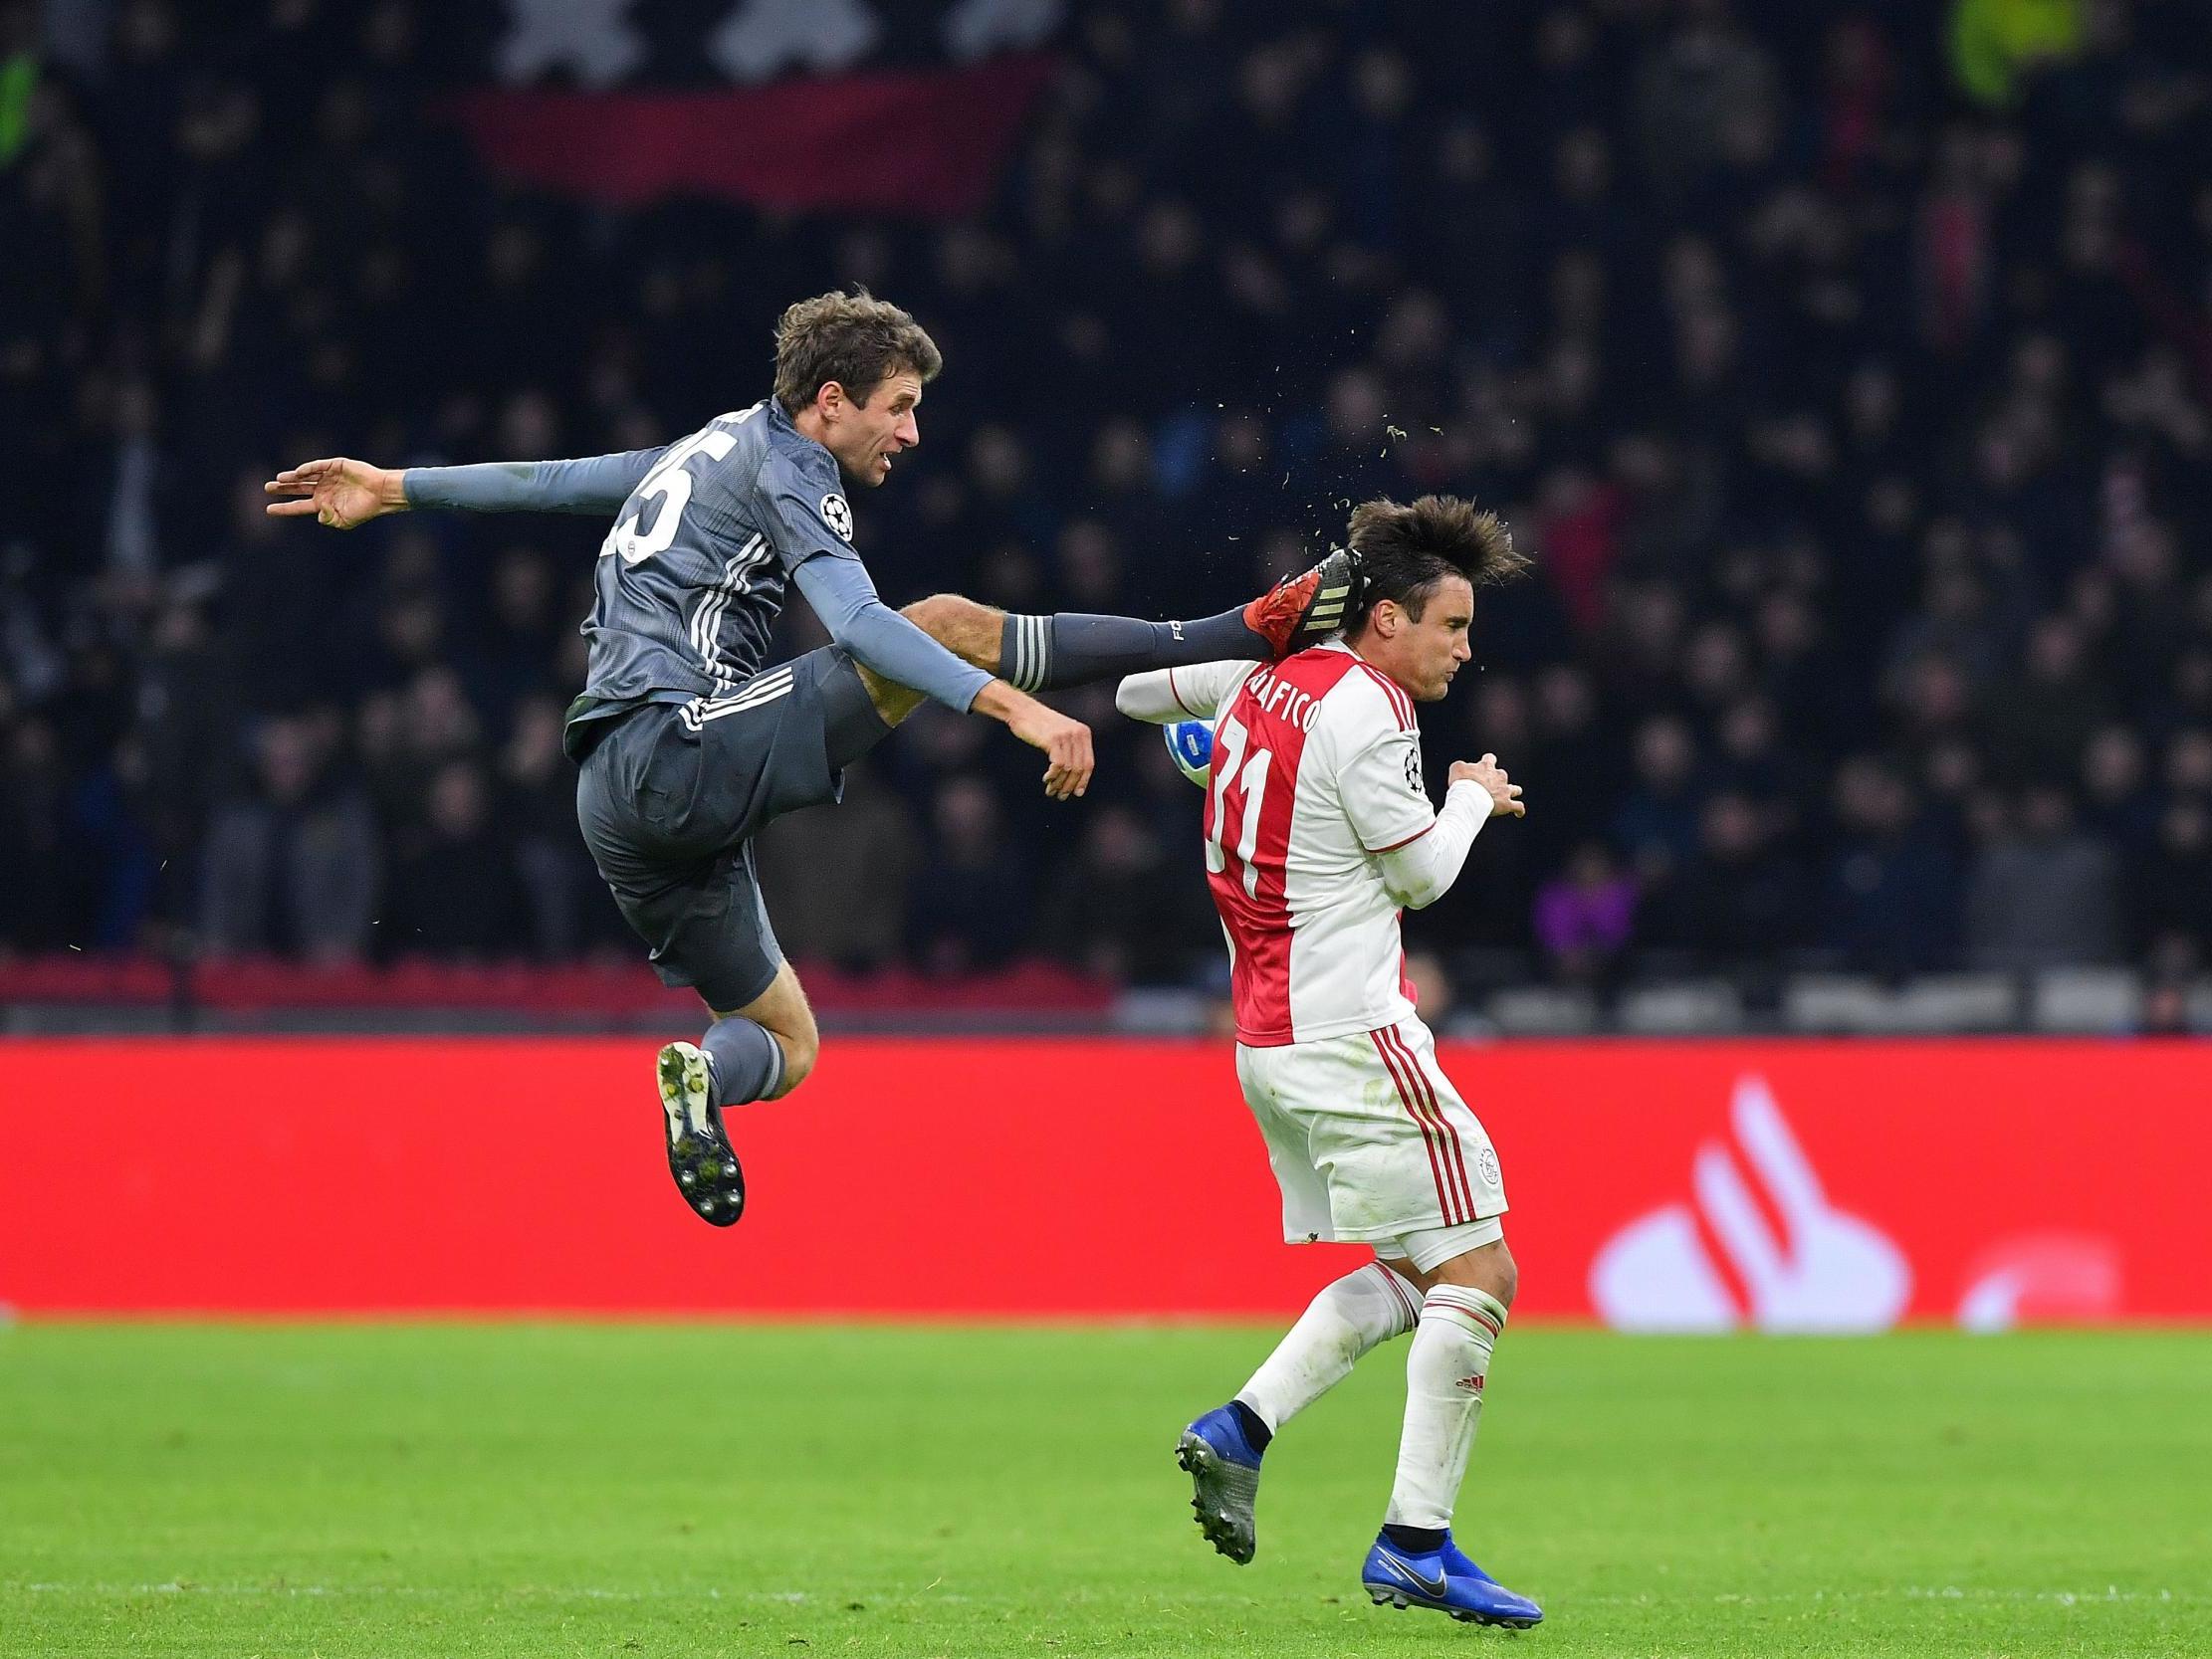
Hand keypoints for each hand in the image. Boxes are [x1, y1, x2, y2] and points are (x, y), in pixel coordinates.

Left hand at [264, 458, 407, 528]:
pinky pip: (318, 466)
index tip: (269, 509)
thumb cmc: (365, 510)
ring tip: (279, 479)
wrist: (381, 494)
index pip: (300, 506)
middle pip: (298, 488)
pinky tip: (299, 473)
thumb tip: (318, 513)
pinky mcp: (335, 466)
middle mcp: (324, 489)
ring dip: (292, 477)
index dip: (285, 508)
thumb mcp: (344, 521)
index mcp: (324, 504)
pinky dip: (308, 469)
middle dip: (283, 488)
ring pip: (305, 476)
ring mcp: (329, 477)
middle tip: (268, 488)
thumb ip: (329, 519)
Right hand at [979, 684, 1093, 799]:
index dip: (1083, 781)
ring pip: (1068, 769)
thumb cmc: (1040, 725)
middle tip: (1061, 796)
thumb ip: (1072, 750)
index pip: (1089, 763)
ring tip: (1051, 791)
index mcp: (1083, 733)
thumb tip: (1076, 778)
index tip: (1077, 793)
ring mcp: (1066, 736)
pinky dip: (1053, 776)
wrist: (1023, 711)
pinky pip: (1058, 765)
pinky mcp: (1053, 739)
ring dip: (1059, 783)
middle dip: (1070, 785)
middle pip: (1079, 768)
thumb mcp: (1062, 734)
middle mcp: (1078, 734)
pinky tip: (1046, 779)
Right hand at [1450, 753, 1523, 817]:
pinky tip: (1518, 813)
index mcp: (1487, 767)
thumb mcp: (1457, 768)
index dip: (1487, 761)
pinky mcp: (1507, 804)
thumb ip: (1462, 766)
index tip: (1484, 765)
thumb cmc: (1463, 782)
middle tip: (1488, 787)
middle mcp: (1499, 776)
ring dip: (1513, 791)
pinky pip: (1518, 807)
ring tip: (1508, 796)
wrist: (1470, 797)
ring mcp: (1505, 791)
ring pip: (1515, 789)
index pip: (1490, 759)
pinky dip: (1519, 810)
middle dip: (1497, 780)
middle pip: (1502, 774)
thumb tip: (1464, 768)